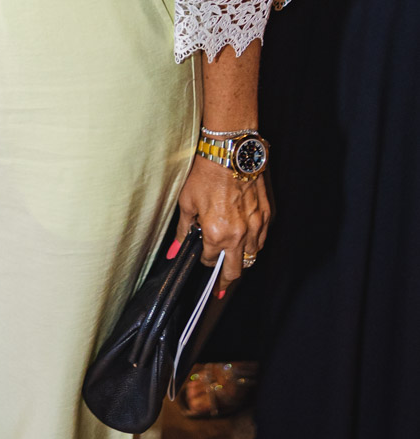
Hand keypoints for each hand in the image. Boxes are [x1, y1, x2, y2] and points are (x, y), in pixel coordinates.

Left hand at [175, 154, 269, 290]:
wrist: (230, 153)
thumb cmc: (206, 174)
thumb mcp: (187, 202)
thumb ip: (182, 230)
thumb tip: (173, 250)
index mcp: (216, 234)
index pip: (211, 260)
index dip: (205, 260)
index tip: (203, 258)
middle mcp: (238, 235)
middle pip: (236, 270)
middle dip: (226, 279)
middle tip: (220, 285)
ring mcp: (255, 226)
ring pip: (252, 256)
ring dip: (242, 260)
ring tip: (234, 259)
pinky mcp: (265, 215)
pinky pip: (261, 239)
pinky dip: (254, 243)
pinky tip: (247, 240)